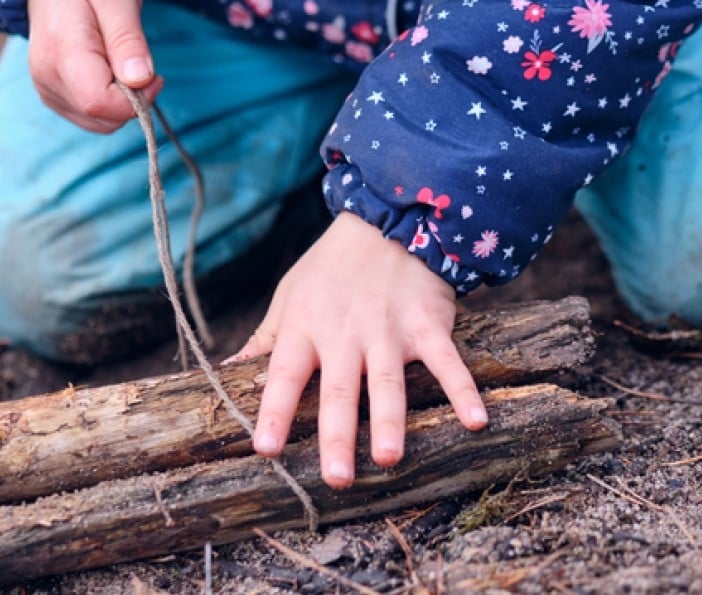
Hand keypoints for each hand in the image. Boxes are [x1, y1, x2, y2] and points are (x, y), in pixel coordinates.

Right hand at [26, 0, 162, 131]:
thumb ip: (128, 38)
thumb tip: (139, 80)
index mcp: (60, 50)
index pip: (99, 103)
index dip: (135, 99)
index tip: (151, 74)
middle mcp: (46, 76)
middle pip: (102, 117)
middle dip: (132, 100)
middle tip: (137, 61)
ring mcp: (46, 88)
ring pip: (100, 123)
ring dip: (123, 101)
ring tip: (120, 60)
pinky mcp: (53, 96)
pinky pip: (92, 117)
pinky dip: (111, 102)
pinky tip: (109, 71)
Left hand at [233, 212, 487, 488]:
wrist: (387, 222)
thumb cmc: (330, 268)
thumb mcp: (289, 297)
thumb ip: (265, 341)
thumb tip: (226, 374)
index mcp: (305, 329)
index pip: (284, 376)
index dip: (275, 411)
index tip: (267, 448)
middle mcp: (345, 334)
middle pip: (340, 391)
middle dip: (338, 435)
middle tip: (337, 478)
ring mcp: (390, 331)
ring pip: (388, 383)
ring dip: (390, 420)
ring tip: (388, 458)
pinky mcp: (428, 326)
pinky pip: (447, 363)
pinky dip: (463, 390)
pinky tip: (474, 420)